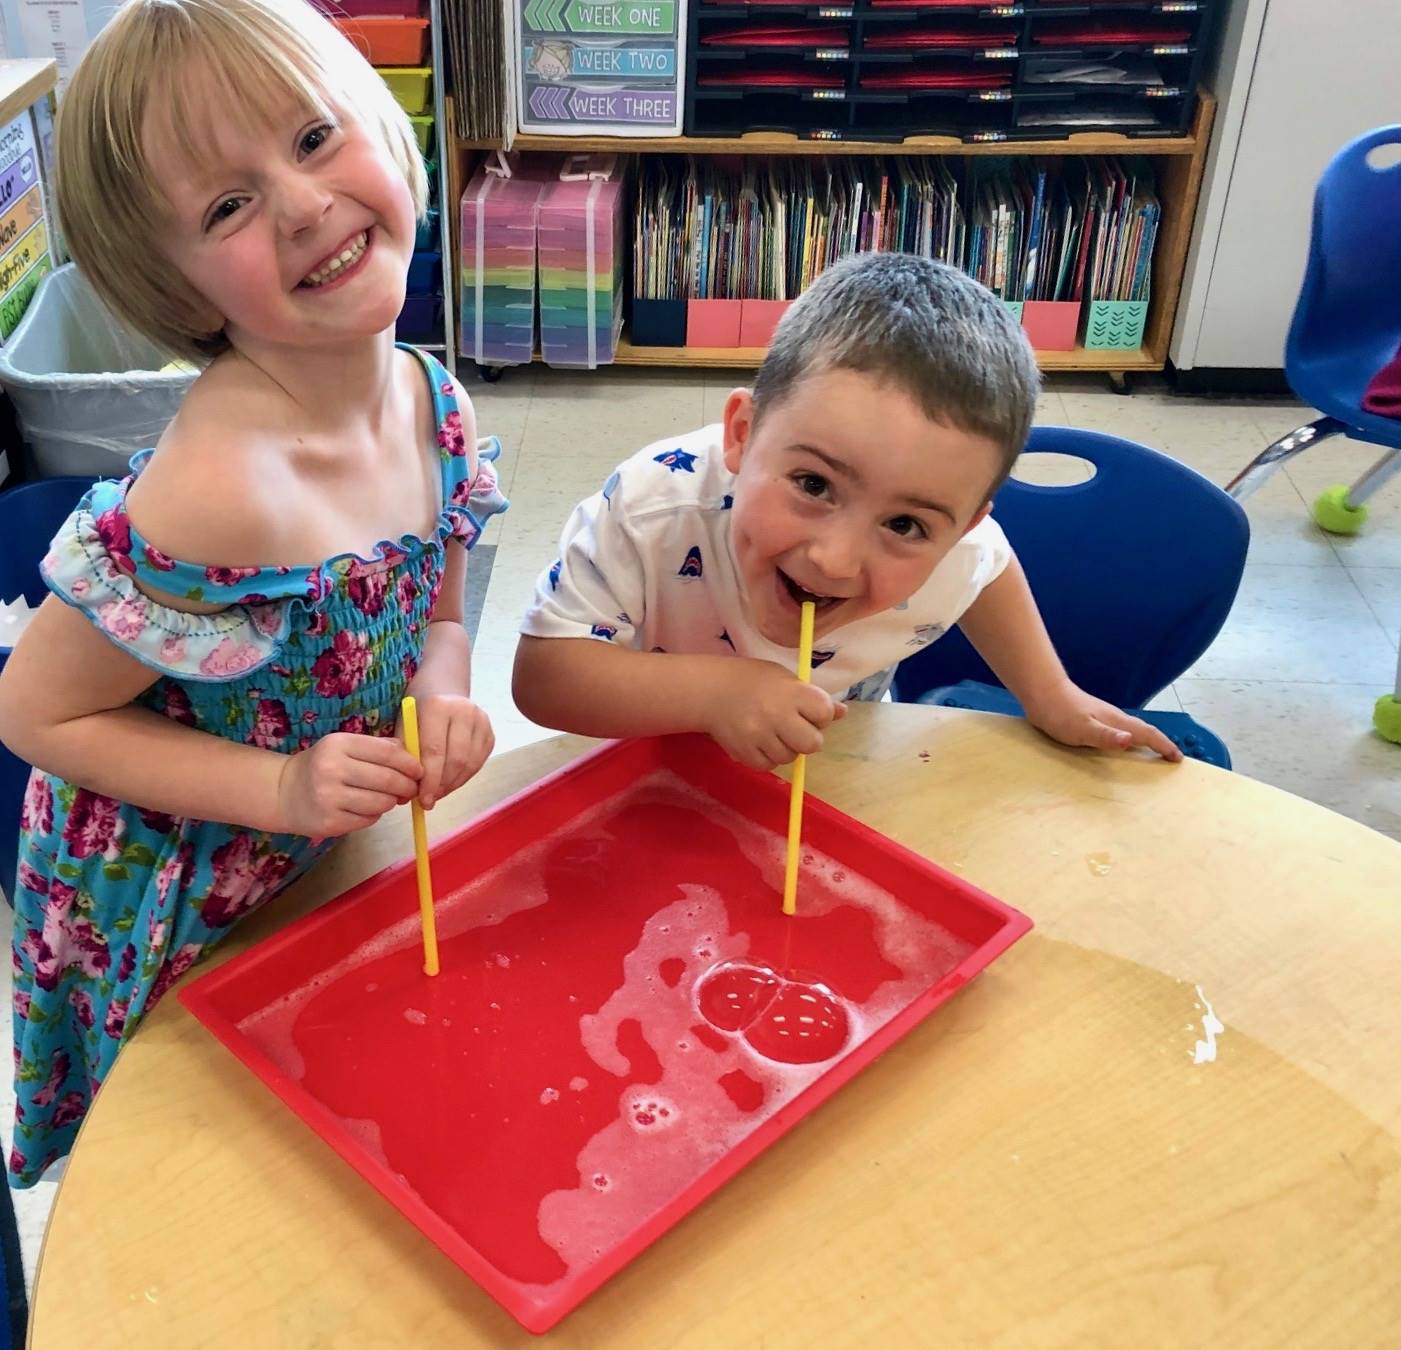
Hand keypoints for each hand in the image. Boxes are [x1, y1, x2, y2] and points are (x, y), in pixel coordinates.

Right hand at [277, 733, 423, 836]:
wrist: (283, 792)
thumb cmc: (322, 766)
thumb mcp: (344, 747)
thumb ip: (378, 748)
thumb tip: (414, 756)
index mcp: (339, 744)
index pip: (388, 753)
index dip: (410, 763)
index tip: (419, 771)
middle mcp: (332, 769)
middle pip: (388, 779)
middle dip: (407, 786)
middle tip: (411, 789)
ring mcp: (329, 798)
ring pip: (381, 803)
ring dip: (391, 802)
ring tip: (388, 798)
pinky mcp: (330, 822)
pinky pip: (368, 820)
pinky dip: (375, 815)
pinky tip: (367, 808)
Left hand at [402, 692, 493, 807]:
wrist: (443, 688)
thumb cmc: (418, 711)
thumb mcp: (404, 726)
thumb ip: (406, 756)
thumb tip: (406, 796)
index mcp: (438, 707)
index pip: (435, 751)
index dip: (429, 780)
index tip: (422, 800)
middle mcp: (465, 711)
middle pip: (456, 760)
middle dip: (441, 785)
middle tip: (429, 800)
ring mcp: (482, 721)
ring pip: (470, 764)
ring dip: (453, 784)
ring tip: (438, 792)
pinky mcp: (490, 732)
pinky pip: (478, 763)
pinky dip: (463, 777)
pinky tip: (450, 781)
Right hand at [702, 659, 845, 771]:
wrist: (710, 690)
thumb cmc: (753, 680)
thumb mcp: (785, 679)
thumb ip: (813, 696)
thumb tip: (842, 713)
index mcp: (791, 692)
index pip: (824, 714)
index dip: (819, 715)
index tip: (807, 710)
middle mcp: (777, 715)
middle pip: (812, 744)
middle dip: (807, 738)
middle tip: (793, 728)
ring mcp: (759, 736)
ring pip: (790, 757)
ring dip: (785, 748)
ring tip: (771, 731)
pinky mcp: (744, 752)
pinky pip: (768, 766)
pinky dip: (767, 757)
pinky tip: (759, 741)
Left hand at [1023, 681, 1182, 761]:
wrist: (1042, 693)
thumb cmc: (1060, 711)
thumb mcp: (1082, 729)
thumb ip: (1106, 736)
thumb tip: (1130, 741)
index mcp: (1117, 721)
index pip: (1148, 733)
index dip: (1164, 746)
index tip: (1178, 758)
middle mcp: (1114, 718)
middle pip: (1144, 731)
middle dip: (1161, 744)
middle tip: (1172, 758)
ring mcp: (1104, 718)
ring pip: (1133, 730)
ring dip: (1146, 742)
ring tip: (1153, 755)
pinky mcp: (1093, 720)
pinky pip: (1119, 732)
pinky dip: (1128, 740)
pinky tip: (1122, 746)